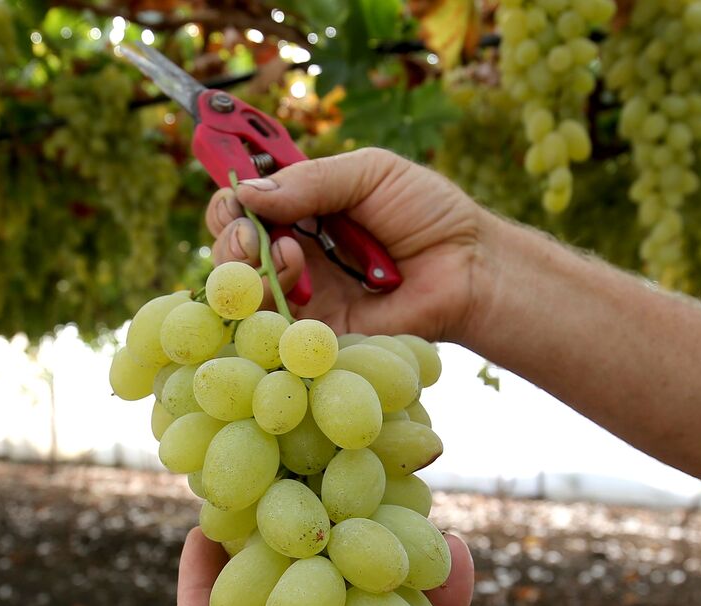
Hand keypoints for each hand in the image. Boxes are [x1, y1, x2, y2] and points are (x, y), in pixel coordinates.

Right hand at [204, 148, 491, 341]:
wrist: (470, 267)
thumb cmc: (429, 214)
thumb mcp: (370, 174)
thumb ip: (312, 180)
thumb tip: (249, 192)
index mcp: (301, 211)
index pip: (241, 207)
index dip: (230, 202)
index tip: (239, 197)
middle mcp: (294, 254)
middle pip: (231, 251)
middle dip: (231, 239)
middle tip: (256, 234)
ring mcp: (304, 298)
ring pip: (242, 294)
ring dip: (249, 271)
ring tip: (289, 256)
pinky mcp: (318, 337)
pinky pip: (274, 333)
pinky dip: (269, 311)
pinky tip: (296, 289)